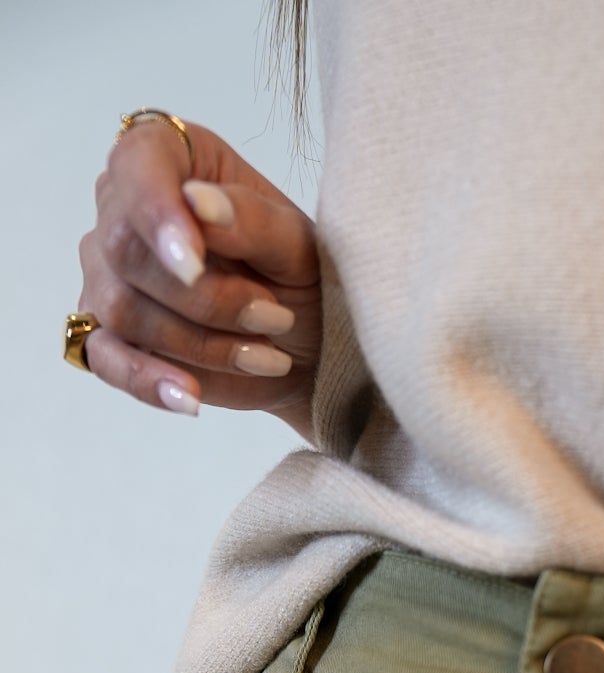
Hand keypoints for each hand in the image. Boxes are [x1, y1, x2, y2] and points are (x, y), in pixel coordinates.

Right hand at [77, 117, 320, 441]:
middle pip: (123, 248)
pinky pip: (107, 358)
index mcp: (168, 158)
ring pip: (122, 308)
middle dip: (205, 297)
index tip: (194, 262)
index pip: (136, 165)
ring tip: (265, 355)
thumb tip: (197, 202)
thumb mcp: (297, 243)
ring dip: (201, 343)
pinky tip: (189, 398)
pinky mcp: (112, 333)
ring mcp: (110, 273)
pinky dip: (148, 382)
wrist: (310, 347)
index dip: (157, 213)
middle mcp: (124, 209)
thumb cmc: (302, 278)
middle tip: (274, 316)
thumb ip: (249, 218)